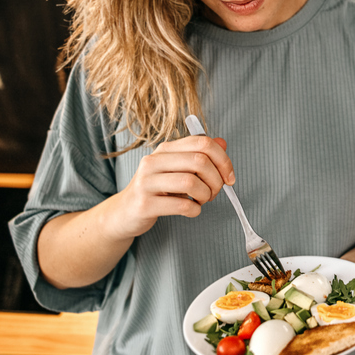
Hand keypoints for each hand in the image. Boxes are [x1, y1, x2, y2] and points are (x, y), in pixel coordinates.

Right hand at [104, 134, 233, 240]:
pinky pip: (182, 205)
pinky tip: (192, 210)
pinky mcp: (145, 204)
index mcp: (165, 149)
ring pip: (191, 182)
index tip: (229, 177)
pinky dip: (195, 210)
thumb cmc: (156, 190)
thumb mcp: (176, 169)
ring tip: (202, 201)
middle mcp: (154, 161)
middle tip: (215, 192)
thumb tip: (222, 142)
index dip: (223, 159)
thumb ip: (198, 155)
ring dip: (206, 195)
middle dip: (216, 180)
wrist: (124, 212)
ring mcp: (147, 182)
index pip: (203, 143)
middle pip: (199, 161)